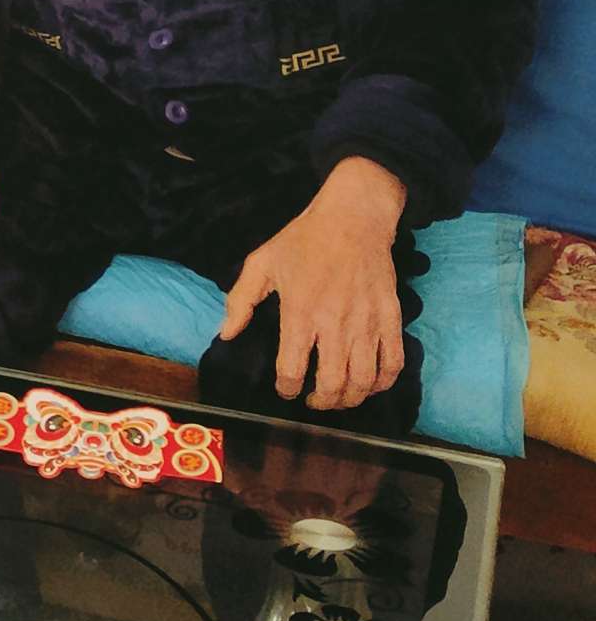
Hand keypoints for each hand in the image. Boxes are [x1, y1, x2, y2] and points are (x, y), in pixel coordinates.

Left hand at [218, 157, 406, 410]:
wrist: (353, 217)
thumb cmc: (303, 240)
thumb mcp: (261, 262)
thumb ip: (240, 300)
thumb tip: (227, 334)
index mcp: (300, 311)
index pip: (293, 369)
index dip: (287, 389)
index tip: (285, 391)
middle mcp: (335, 323)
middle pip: (334, 383)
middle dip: (322, 402)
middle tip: (313, 401)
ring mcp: (367, 322)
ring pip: (364, 380)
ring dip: (351, 399)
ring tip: (339, 398)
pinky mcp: (390, 317)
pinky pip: (393, 362)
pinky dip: (384, 383)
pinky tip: (370, 384)